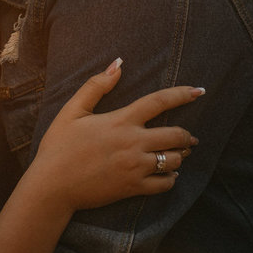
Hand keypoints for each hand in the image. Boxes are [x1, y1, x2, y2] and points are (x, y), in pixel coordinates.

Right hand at [30, 58, 199, 211]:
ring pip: (173, 160)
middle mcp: (133, 143)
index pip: (159, 102)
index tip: (200, 91)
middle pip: (176, 134)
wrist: (52, 187)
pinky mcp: (133, 188)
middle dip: (186, 135)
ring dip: (180, 156)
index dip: (182, 94)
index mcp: (121, 120)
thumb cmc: (58, 147)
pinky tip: (168, 174)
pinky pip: (165, 184)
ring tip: (178, 154)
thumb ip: (95, 86)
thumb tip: (118, 64)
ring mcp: (135, 167)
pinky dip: (171, 179)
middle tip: (188, 137)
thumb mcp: (72, 111)